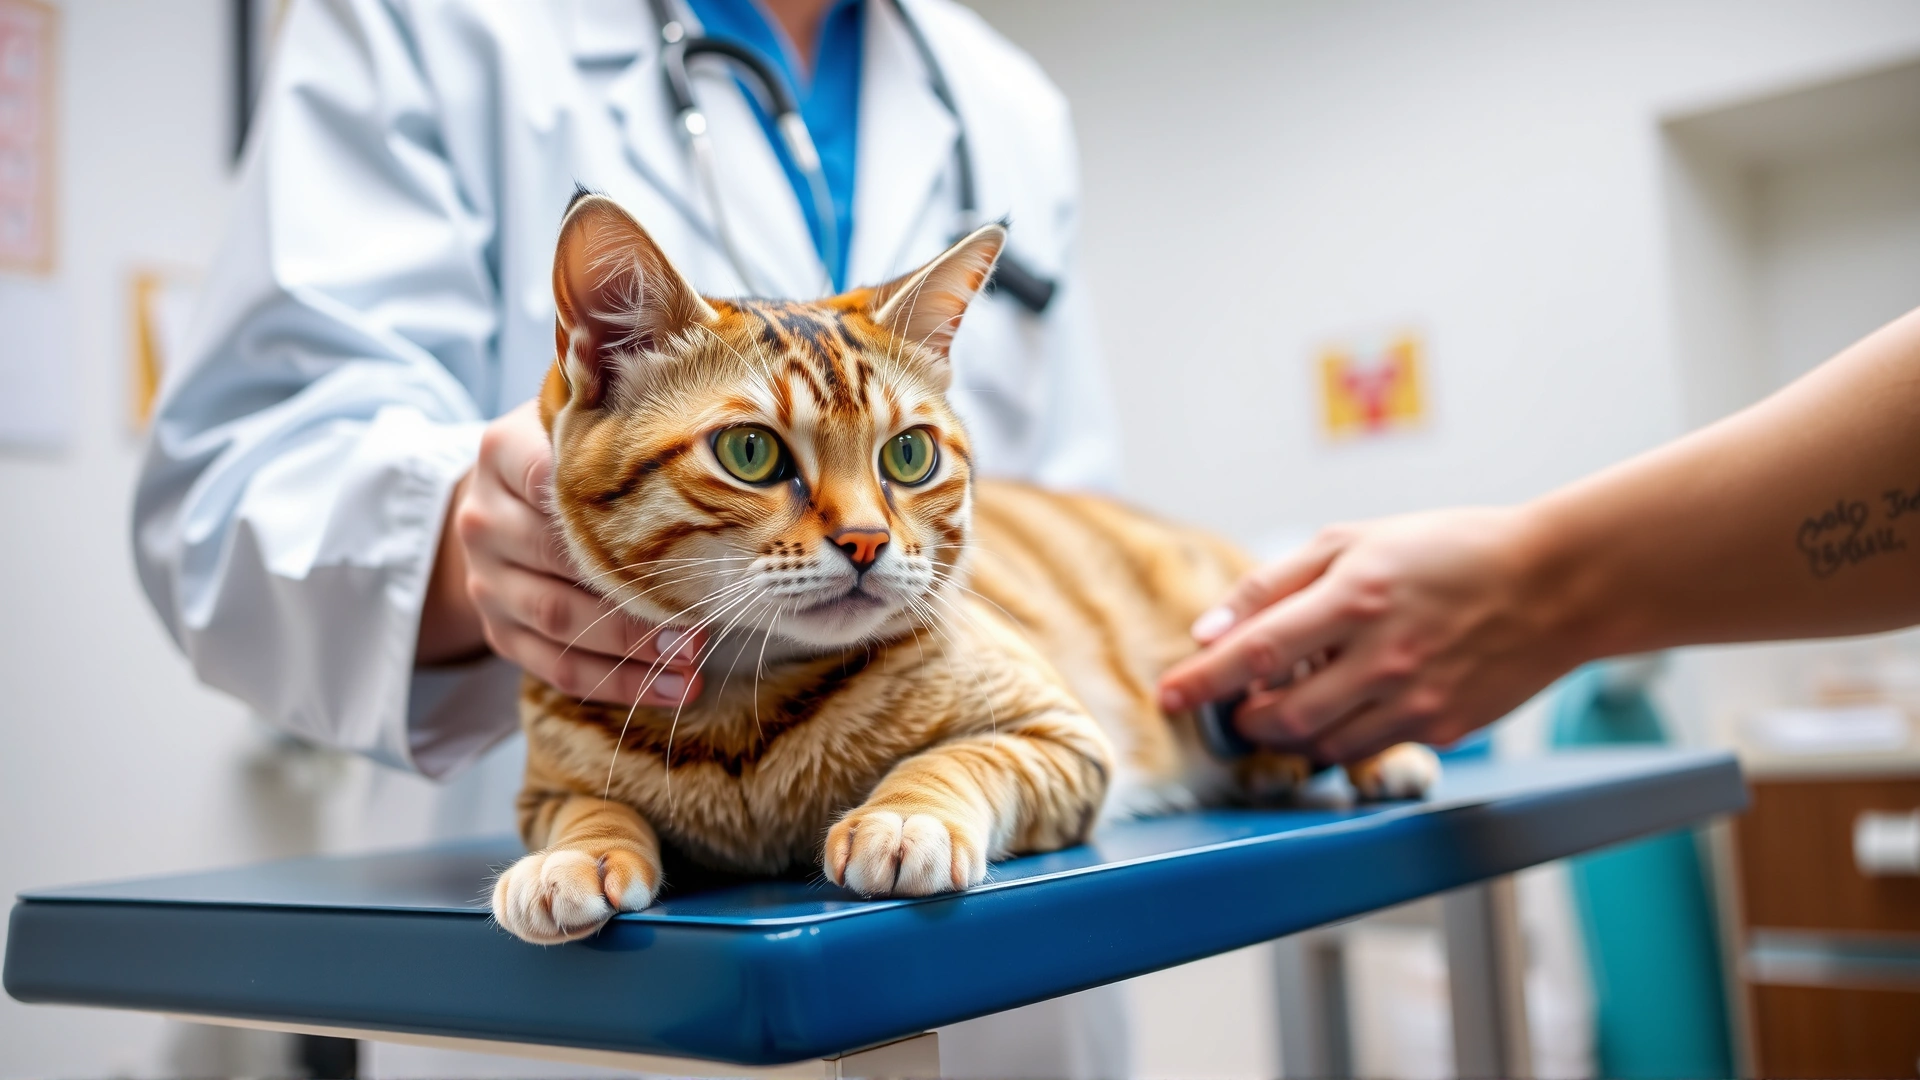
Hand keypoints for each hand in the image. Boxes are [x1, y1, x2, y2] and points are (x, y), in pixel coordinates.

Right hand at [420, 401, 705, 706]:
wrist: (501, 498)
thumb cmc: (568, 454)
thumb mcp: (585, 419)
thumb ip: (626, 420)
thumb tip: (716, 431)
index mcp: (502, 451)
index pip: (557, 479)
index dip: (620, 512)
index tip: (685, 534)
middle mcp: (483, 517)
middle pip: (561, 562)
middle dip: (636, 594)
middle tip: (705, 612)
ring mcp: (485, 579)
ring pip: (559, 622)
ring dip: (632, 648)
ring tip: (693, 656)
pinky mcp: (497, 629)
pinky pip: (555, 668)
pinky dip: (617, 684)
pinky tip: (671, 689)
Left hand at [1157, 507, 1574, 762]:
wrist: (1553, 584)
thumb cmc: (1447, 552)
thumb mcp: (1354, 542)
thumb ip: (1275, 584)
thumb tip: (1209, 630)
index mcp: (1355, 597)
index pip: (1256, 652)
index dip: (1204, 680)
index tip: (1168, 697)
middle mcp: (1383, 656)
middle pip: (1282, 716)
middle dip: (1244, 720)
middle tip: (1236, 706)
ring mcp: (1415, 700)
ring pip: (1321, 745)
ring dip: (1287, 735)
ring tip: (1285, 708)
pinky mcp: (1443, 729)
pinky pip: (1368, 751)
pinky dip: (1337, 741)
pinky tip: (1341, 711)